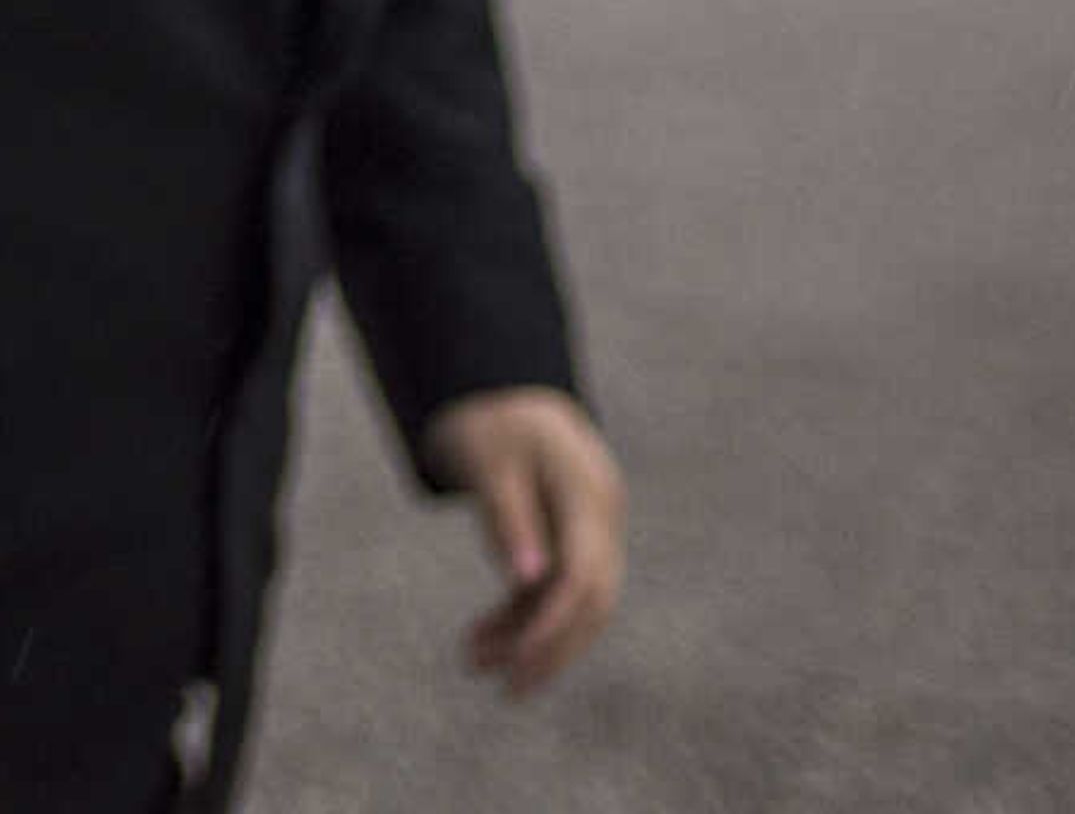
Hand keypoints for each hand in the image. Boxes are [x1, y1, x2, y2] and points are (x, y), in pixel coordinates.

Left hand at [425, 387, 623, 696]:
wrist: (504, 386)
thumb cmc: (492, 420)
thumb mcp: (488, 460)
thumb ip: (508, 516)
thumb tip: (527, 580)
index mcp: (587, 494)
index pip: (583, 576)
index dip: (552, 626)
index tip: (515, 663)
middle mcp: (601, 516)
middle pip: (593, 601)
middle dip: (551, 649)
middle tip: (505, 687)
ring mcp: (591, 528)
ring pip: (575, 601)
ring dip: (530, 637)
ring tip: (473, 661)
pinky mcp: (572, 538)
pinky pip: (555, 588)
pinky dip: (522, 615)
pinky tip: (482, 639)